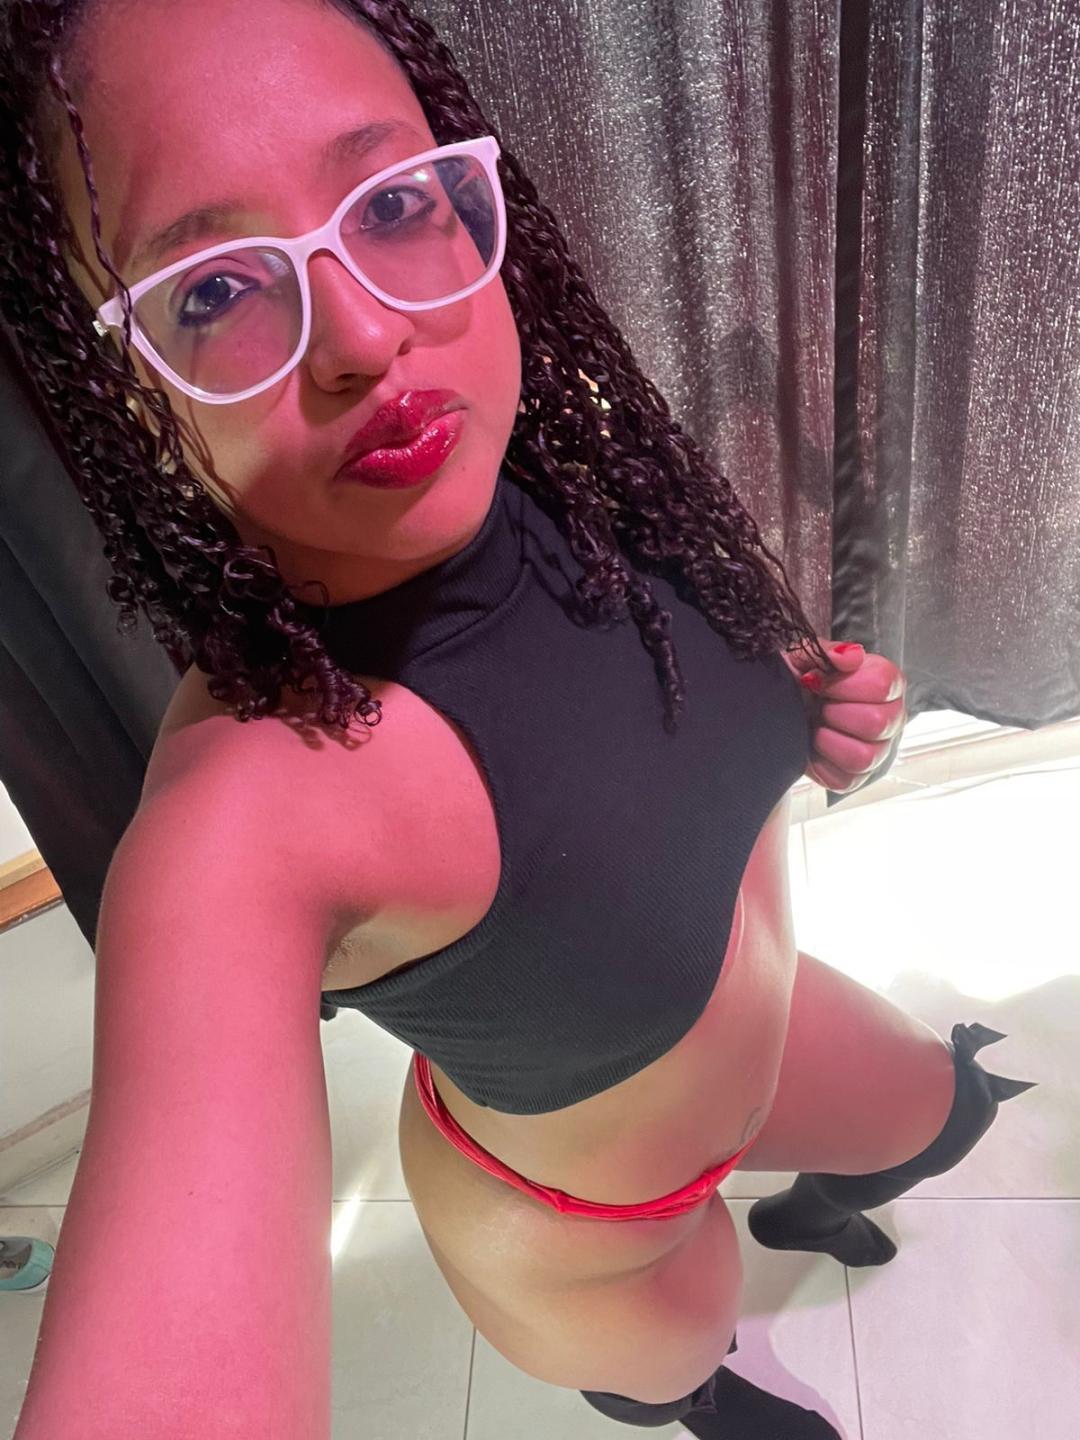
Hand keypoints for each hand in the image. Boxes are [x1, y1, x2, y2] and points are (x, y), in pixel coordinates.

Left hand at [780, 638, 907, 793]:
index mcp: (886, 684)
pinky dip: (821, 763)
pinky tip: (813, 747)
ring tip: (816, 727)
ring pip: (865, 756)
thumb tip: (849, 657)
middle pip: (878, 722)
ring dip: (830, 740)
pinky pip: (845, 778)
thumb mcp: (807, 657)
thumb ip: (829, 651)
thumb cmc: (800, 681)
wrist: (777, 710)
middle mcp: (891, 718)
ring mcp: (877, 752)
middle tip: (819, 706)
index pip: (883, 683)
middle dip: (836, 712)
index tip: (819, 682)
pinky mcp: (855, 778)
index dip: (845, 684)